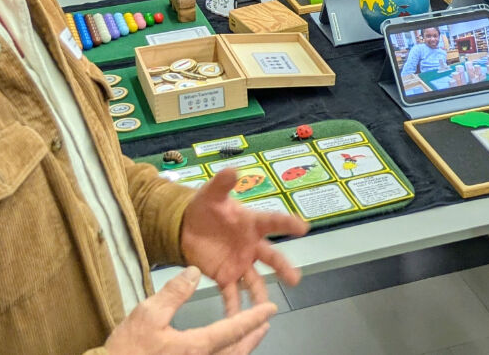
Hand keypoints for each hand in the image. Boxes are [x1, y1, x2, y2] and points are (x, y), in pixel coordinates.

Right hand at [103, 266, 275, 354]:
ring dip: (241, 347)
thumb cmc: (128, 350)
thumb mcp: (148, 314)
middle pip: (237, 351)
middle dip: (252, 336)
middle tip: (265, 324)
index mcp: (196, 347)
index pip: (233, 330)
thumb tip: (194, 271)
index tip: (270, 309)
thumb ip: (174, 292)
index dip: (254, 318)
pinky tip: (222, 350)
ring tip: (249, 336)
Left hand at [180, 168, 308, 315]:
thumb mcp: (211, 193)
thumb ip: (222, 183)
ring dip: (261, 294)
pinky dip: (233, 307)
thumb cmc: (206, 208)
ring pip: (255, 281)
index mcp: (251, 223)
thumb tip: (233, 169)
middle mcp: (250, 245)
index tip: (302, 226)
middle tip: (295, 277)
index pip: (272, 222)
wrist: (186, 227)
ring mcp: (240, 263)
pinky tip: (236, 318)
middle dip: (283, 267)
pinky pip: (231, 294)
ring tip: (266, 308)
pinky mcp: (225, 276)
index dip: (287, 223)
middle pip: (271, 257)